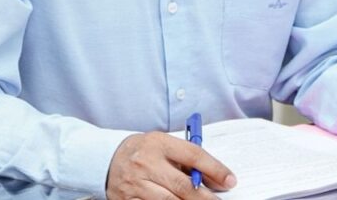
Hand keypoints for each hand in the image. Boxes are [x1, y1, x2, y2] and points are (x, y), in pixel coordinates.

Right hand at [106, 131, 236, 199]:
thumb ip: (185, 159)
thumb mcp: (162, 145)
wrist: (106, 159)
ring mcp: (135, 184)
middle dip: (206, 197)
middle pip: (183, 185)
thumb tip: (214, 178)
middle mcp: (145, 163)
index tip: (230, 180)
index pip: (193, 155)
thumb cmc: (142, 151)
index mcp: (157, 143)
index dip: (215, 169)